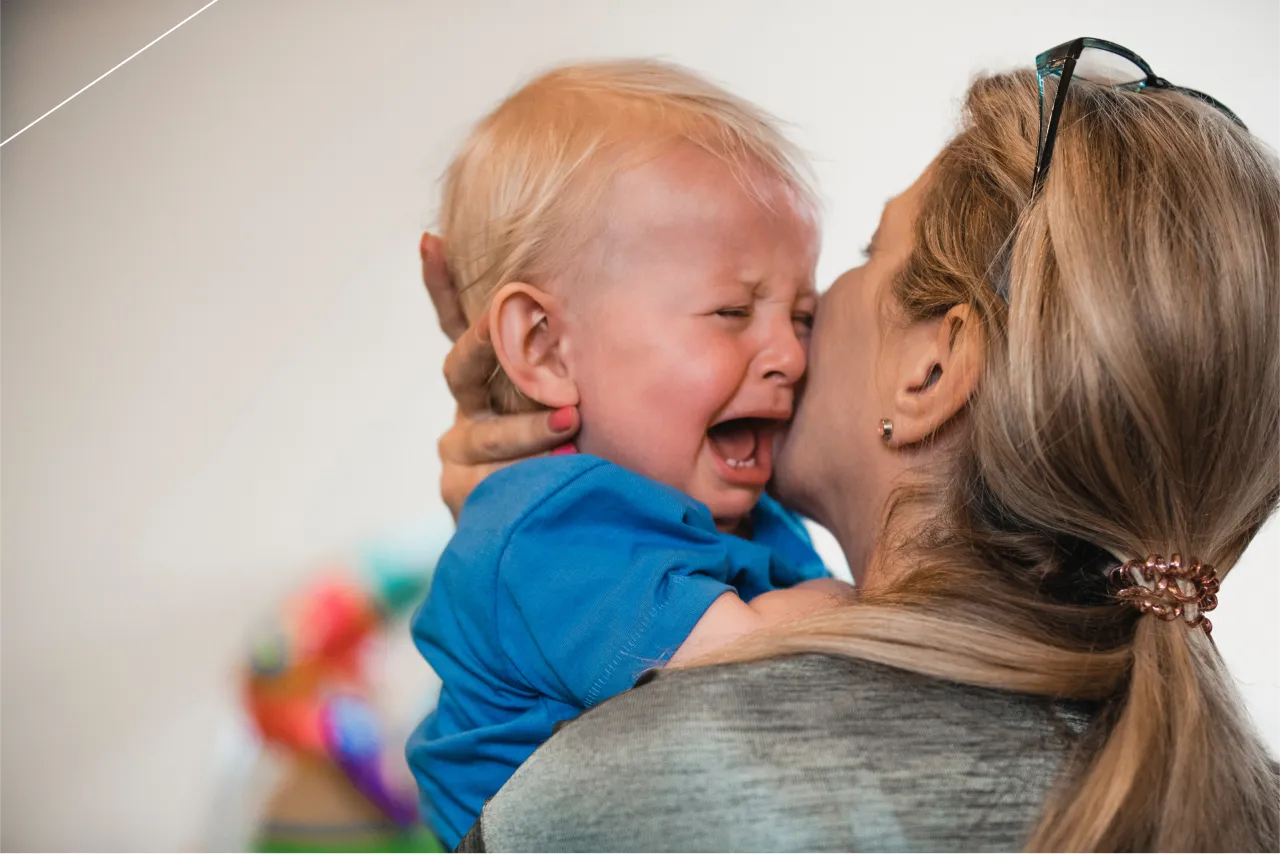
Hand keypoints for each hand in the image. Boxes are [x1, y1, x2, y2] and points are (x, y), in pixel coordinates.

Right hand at [421, 234, 580, 518]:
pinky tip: (549, 469)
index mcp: (486, 375)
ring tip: (570, 422)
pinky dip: (518, 476)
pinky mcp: (463, 493)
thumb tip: (617, 290)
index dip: (440, 283)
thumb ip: (576, 358)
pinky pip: (490, 482)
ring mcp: (461, 449)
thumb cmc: (579, 446)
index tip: (432, 241)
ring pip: (488, 433)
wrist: (555, 527)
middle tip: (509, 322)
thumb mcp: (578, 395)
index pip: (455, 323)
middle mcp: (467, 406)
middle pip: (464, 368)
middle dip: (487, 345)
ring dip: (527, 428)